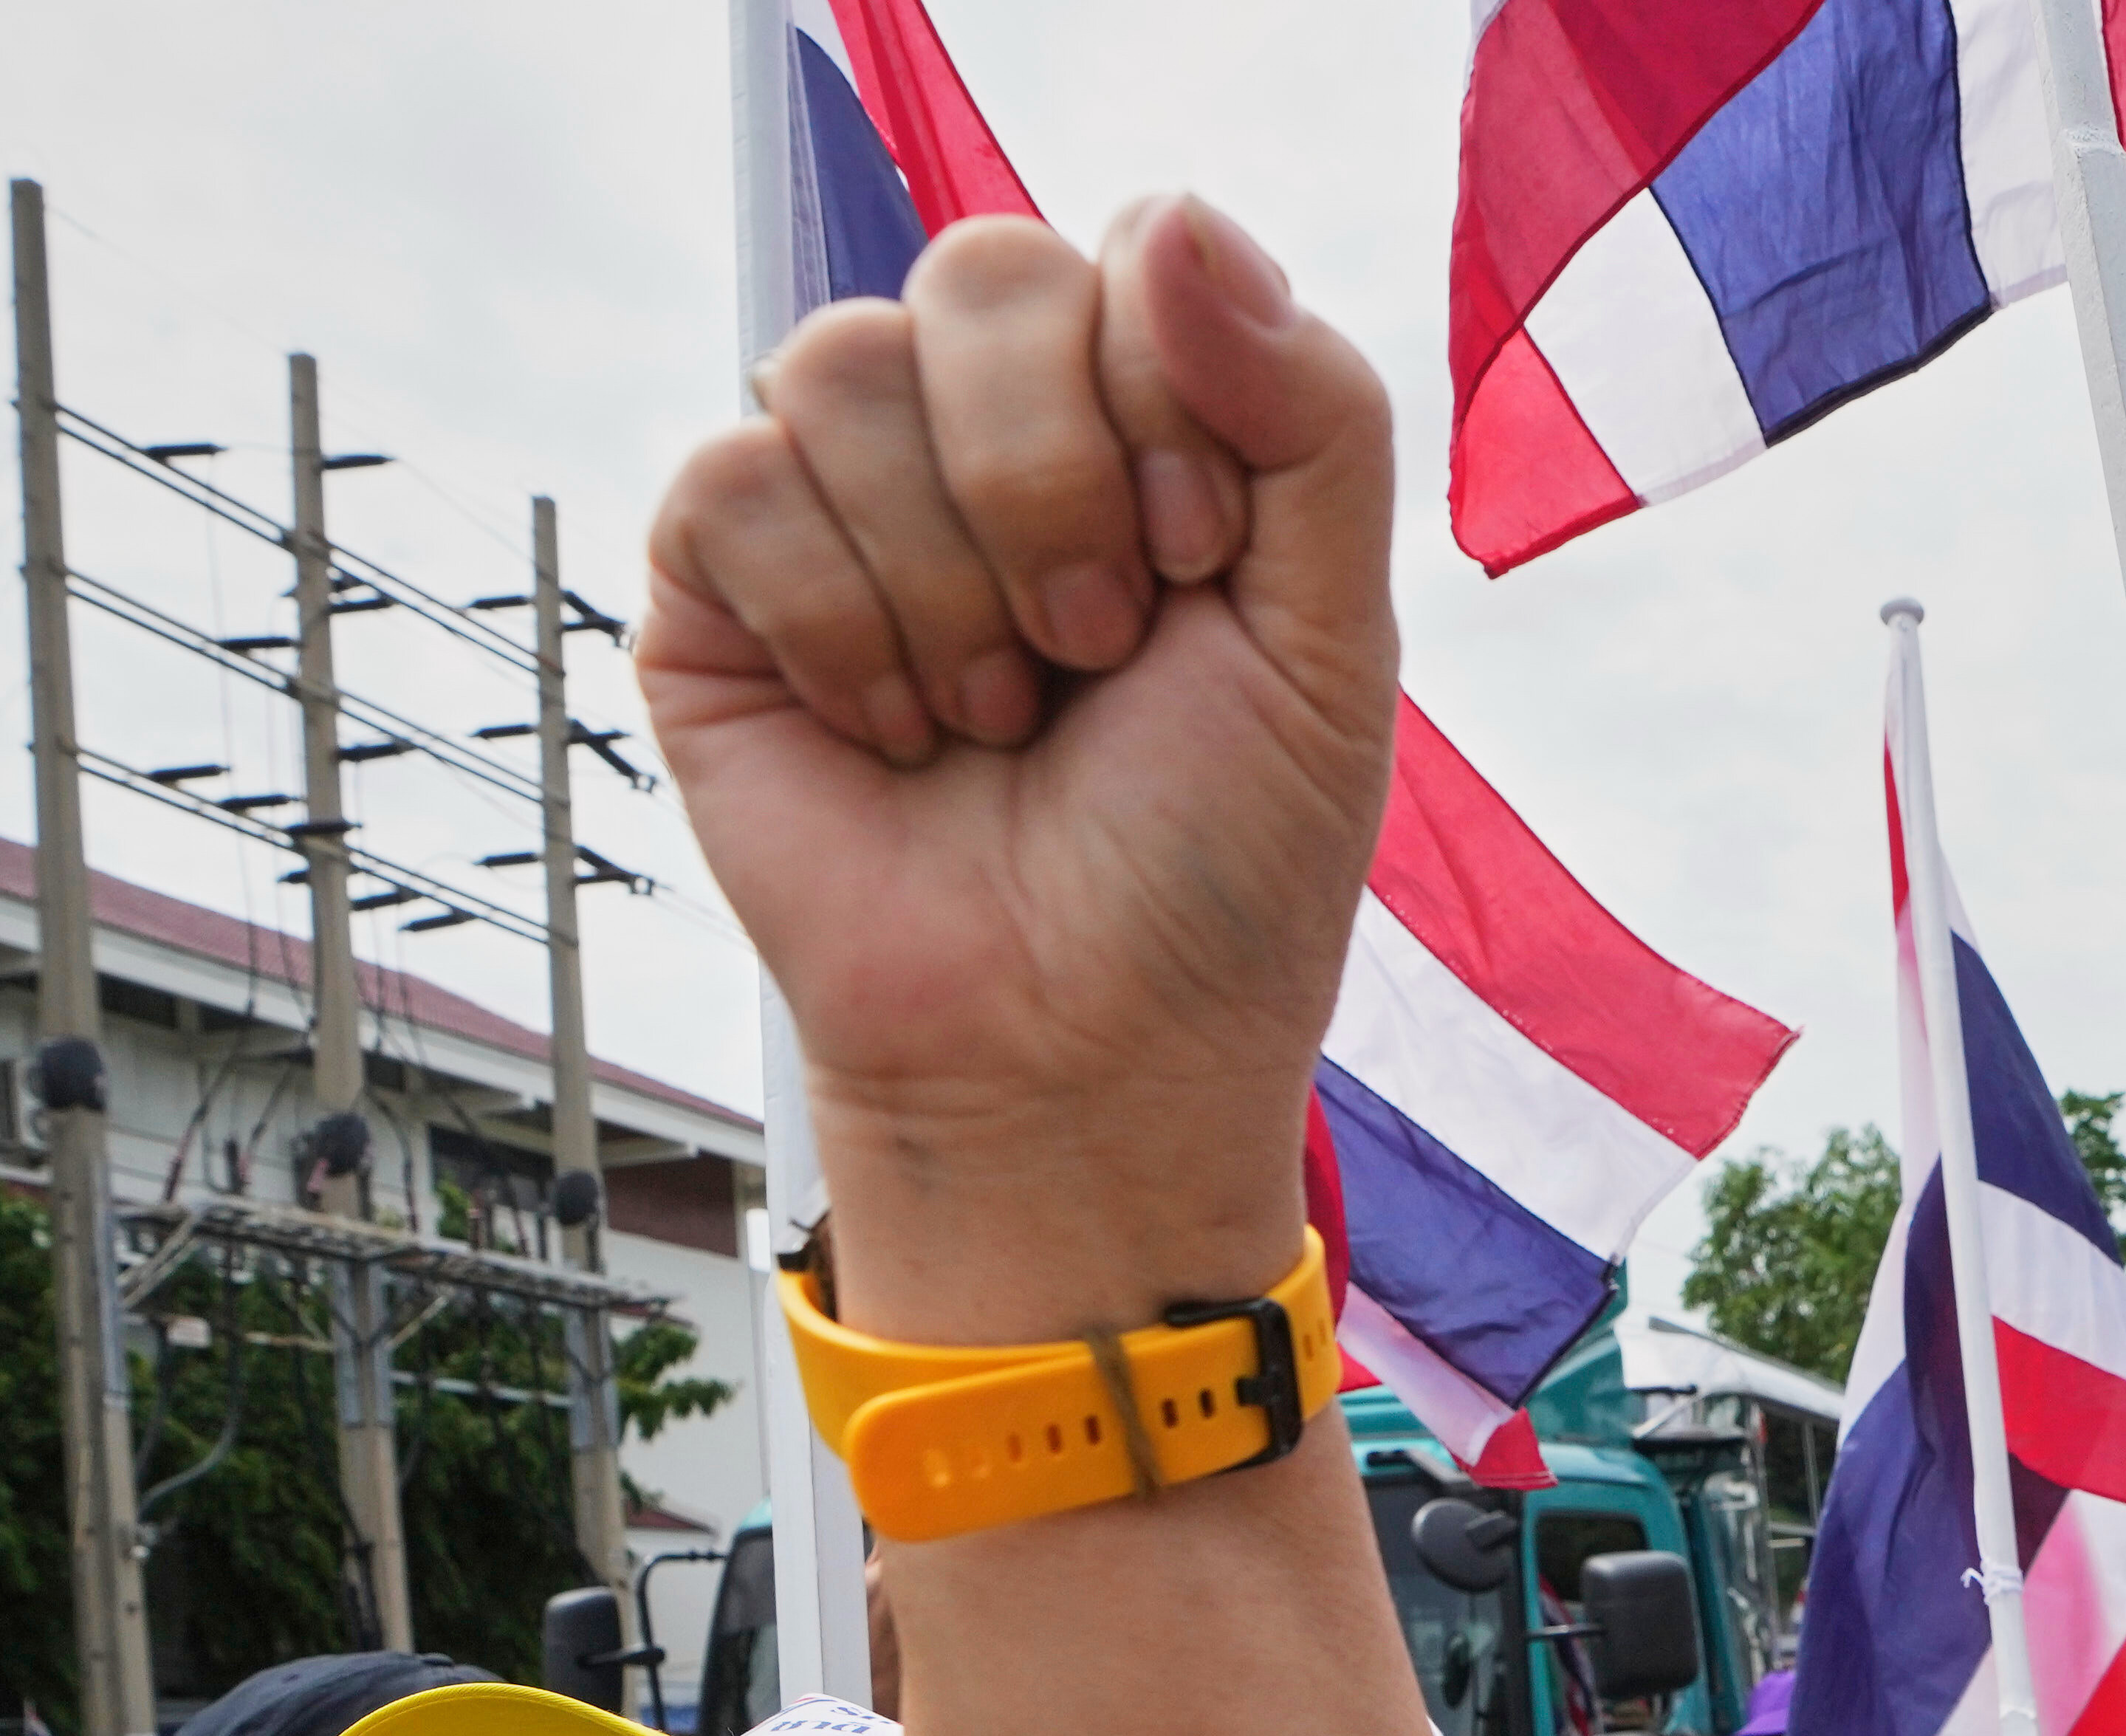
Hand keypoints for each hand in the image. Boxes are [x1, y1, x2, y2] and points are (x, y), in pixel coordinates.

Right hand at [639, 200, 1396, 1338]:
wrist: (1082, 1049)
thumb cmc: (1215, 865)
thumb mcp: (1334, 642)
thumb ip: (1313, 415)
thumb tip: (1185, 224)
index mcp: (1151, 419)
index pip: (1138, 252)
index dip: (1168, 402)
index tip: (1202, 568)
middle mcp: (995, 430)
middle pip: (982, 271)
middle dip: (1056, 483)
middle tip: (1096, 647)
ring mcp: (849, 492)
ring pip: (845, 367)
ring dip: (954, 583)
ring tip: (1001, 713)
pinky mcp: (720, 578)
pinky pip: (736, 481)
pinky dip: (842, 631)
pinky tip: (896, 735)